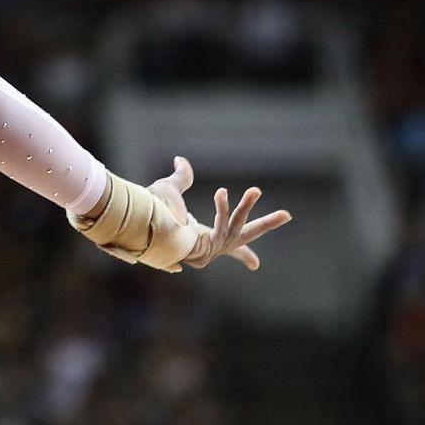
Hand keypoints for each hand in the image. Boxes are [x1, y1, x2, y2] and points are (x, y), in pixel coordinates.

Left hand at [147, 156, 292, 270]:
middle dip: (266, 225)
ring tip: (256, 190)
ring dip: (246, 207)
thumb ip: (181, 177)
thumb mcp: (169, 191)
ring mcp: (209, 249)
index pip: (224, 243)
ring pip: (236, 227)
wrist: (137, 225)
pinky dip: (222, 208)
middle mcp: (207, 247)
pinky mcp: (207, 247)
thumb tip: (180, 160)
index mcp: (199, 238)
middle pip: (242, 237)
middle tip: (287, 215)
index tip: (254, 264)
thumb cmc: (148, 212)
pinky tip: (220, 192)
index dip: (242, 253)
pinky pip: (221, 226)